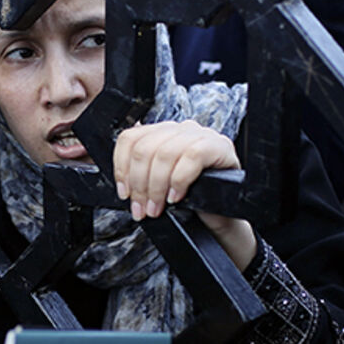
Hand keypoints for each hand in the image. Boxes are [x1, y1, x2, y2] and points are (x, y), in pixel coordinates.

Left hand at [113, 119, 256, 270]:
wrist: (222, 215)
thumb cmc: (189, 198)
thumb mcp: (159, 184)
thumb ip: (141, 174)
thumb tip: (122, 182)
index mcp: (162, 133)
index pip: (130, 138)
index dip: (121, 168)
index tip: (124, 193)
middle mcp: (180, 129)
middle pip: (144, 148)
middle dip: (139, 185)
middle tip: (141, 209)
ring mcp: (201, 135)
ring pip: (165, 154)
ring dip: (156, 187)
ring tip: (156, 209)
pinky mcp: (220, 146)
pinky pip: (192, 157)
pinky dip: (179, 180)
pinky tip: (177, 196)